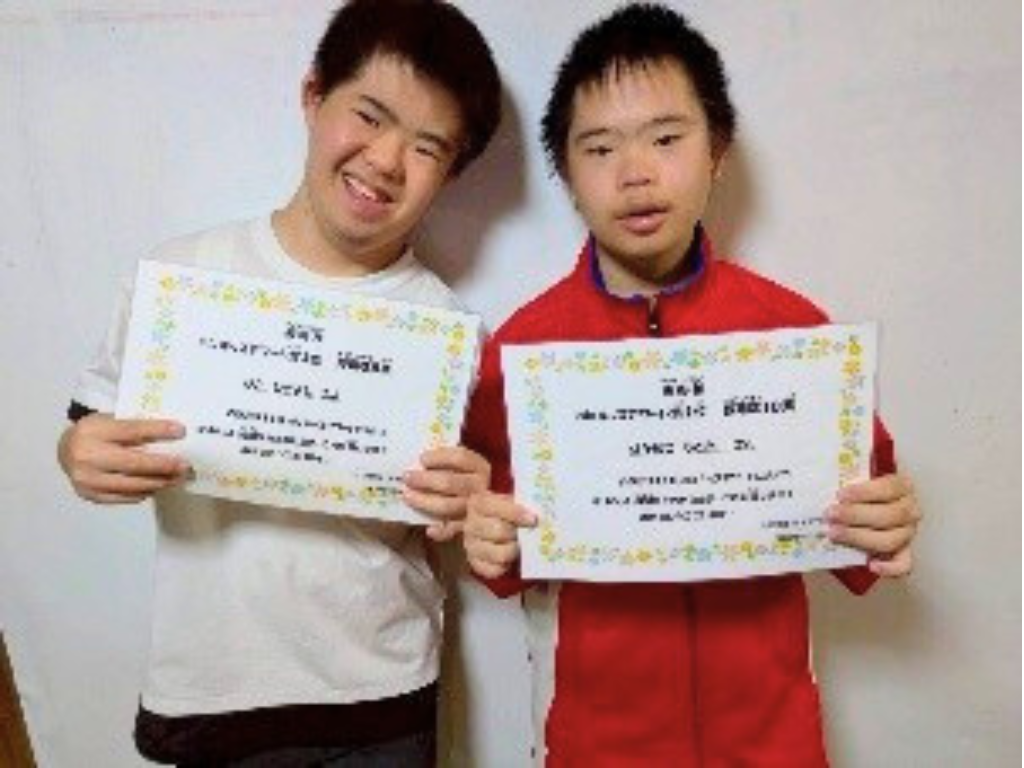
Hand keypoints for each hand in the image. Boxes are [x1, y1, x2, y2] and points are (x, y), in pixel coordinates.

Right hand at [57, 413, 188, 503]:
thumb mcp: (110, 420)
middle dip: (163, 465)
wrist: (65, 449)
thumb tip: (173, 433)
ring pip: (130, 484)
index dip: (157, 431)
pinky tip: (157, 486)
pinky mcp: (90, 495)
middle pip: (133, 463)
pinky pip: (124, 496)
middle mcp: (86, 456)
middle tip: (184, 465)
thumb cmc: (96, 432)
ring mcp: (87, 479)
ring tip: (177, 478)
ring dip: (158, 482)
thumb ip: (134, 426)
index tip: (180, 431)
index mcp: (93, 431)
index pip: (131, 430)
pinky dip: (144, 492)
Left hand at [402, 446, 490, 541]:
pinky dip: (440, 531)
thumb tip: (419, 460)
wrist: (486, 510)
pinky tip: (429, 529)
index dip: (439, 457)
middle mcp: (480, 487)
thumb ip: (445, 461)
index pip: (460, 458)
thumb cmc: (461, 478)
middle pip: (449, 482)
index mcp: (479, 467)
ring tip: (407, 496)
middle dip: (425, 480)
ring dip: (424, 501)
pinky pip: (452, 530)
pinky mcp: (468, 526)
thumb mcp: (460, 465)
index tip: (422, 458)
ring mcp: (475, 508)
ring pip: (447, 506)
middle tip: (408, 477)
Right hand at [463, 490, 536, 578]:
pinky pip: (494, 570)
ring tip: (520, 546)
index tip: (533, 519)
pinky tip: (511, 559)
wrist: (490, 525)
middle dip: (518, 534)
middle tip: (528, 534)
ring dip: (514, 550)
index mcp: (477, 504)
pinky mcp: (475, 564)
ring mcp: (471, 546)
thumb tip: (536, 515)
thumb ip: (519, 504)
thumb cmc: (504, 511)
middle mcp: (470, 525)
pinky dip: (507, 566)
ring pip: (498, 554)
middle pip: (498, 531)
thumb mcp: (508, 501)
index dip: (514, 513)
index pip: (492, 506)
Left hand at [827, 473, 920, 576]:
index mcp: (902, 487)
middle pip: (889, 515)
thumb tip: (820, 486)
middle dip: (856, 515)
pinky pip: (904, 565)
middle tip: (831, 514)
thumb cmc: (860, 495)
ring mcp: (908, 533)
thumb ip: (845, 487)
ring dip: (860, 538)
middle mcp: (909, 510)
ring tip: (835, 534)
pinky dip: (890, 568)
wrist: (864, 508)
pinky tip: (871, 565)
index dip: (865, 492)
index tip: (840, 495)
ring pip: (890, 540)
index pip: (889, 487)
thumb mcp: (856, 483)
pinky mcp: (904, 553)